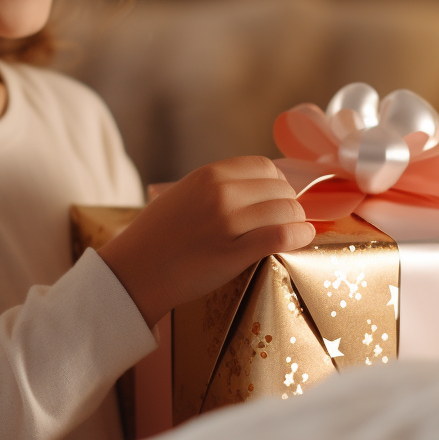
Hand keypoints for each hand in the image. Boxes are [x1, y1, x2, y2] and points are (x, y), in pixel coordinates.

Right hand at [98, 156, 315, 327]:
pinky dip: (300, 235)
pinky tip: (304, 237)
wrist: (134, 272)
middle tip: (287, 219)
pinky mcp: (234, 253)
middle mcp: (220, 193)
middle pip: (280, 189)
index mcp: (209, 174)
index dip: (278, 184)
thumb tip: (262, 187)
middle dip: (290, 204)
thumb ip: (218, 186)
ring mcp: (227, 223)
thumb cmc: (158, 235)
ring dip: (297, 221)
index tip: (278, 198)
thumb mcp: (185, 193)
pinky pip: (282, 236)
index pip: (265, 167)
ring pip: (286, 211)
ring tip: (295, 230)